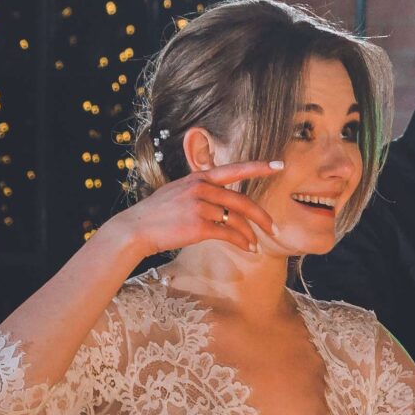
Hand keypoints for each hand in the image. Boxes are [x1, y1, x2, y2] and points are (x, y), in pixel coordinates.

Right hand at [112, 160, 281, 261]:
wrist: (135, 229)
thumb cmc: (157, 214)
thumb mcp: (178, 191)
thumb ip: (201, 191)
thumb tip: (224, 202)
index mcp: (199, 177)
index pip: (235, 169)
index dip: (259, 167)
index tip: (279, 166)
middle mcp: (201, 188)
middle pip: (242, 201)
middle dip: (262, 217)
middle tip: (275, 228)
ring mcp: (199, 206)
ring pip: (236, 220)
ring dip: (250, 235)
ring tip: (256, 245)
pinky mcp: (198, 225)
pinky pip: (229, 234)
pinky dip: (242, 242)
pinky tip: (248, 249)